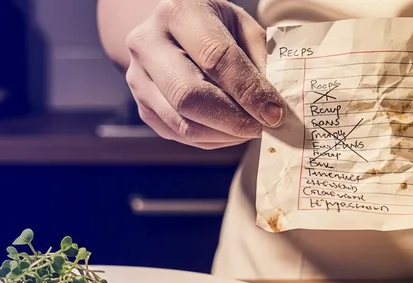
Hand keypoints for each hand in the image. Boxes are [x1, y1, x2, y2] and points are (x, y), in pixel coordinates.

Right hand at [125, 0, 285, 148]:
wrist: (173, 31)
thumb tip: (273, 105)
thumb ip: (259, 59)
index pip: (215, 57)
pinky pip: (178, 135)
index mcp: (178, 12)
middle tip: (262, 127)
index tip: (274, 112)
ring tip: (250, 129)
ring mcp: (138, 79)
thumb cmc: (215, 26)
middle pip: (189, 95)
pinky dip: (211, 139)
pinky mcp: (143, 107)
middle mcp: (148, 44)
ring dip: (224, 134)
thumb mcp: (242, 26)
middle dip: (233, 119)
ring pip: (183, 124)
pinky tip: (231, 131)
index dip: (248, 90)